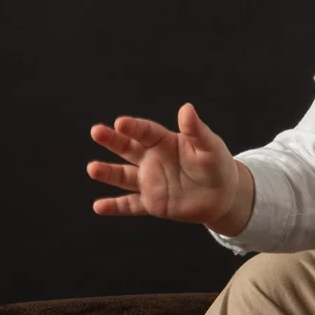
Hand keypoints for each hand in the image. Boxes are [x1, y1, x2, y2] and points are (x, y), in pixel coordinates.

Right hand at [86, 103, 240, 225]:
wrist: (222, 195)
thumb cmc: (216, 164)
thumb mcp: (209, 146)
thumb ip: (196, 130)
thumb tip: (186, 108)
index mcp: (164, 142)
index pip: (145, 132)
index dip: (134, 127)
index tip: (120, 122)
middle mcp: (151, 159)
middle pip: (127, 148)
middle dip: (112, 140)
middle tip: (96, 131)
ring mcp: (149, 182)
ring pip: (124, 176)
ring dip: (108, 172)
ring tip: (92, 168)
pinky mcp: (151, 203)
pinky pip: (130, 205)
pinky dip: (115, 207)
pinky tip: (98, 207)